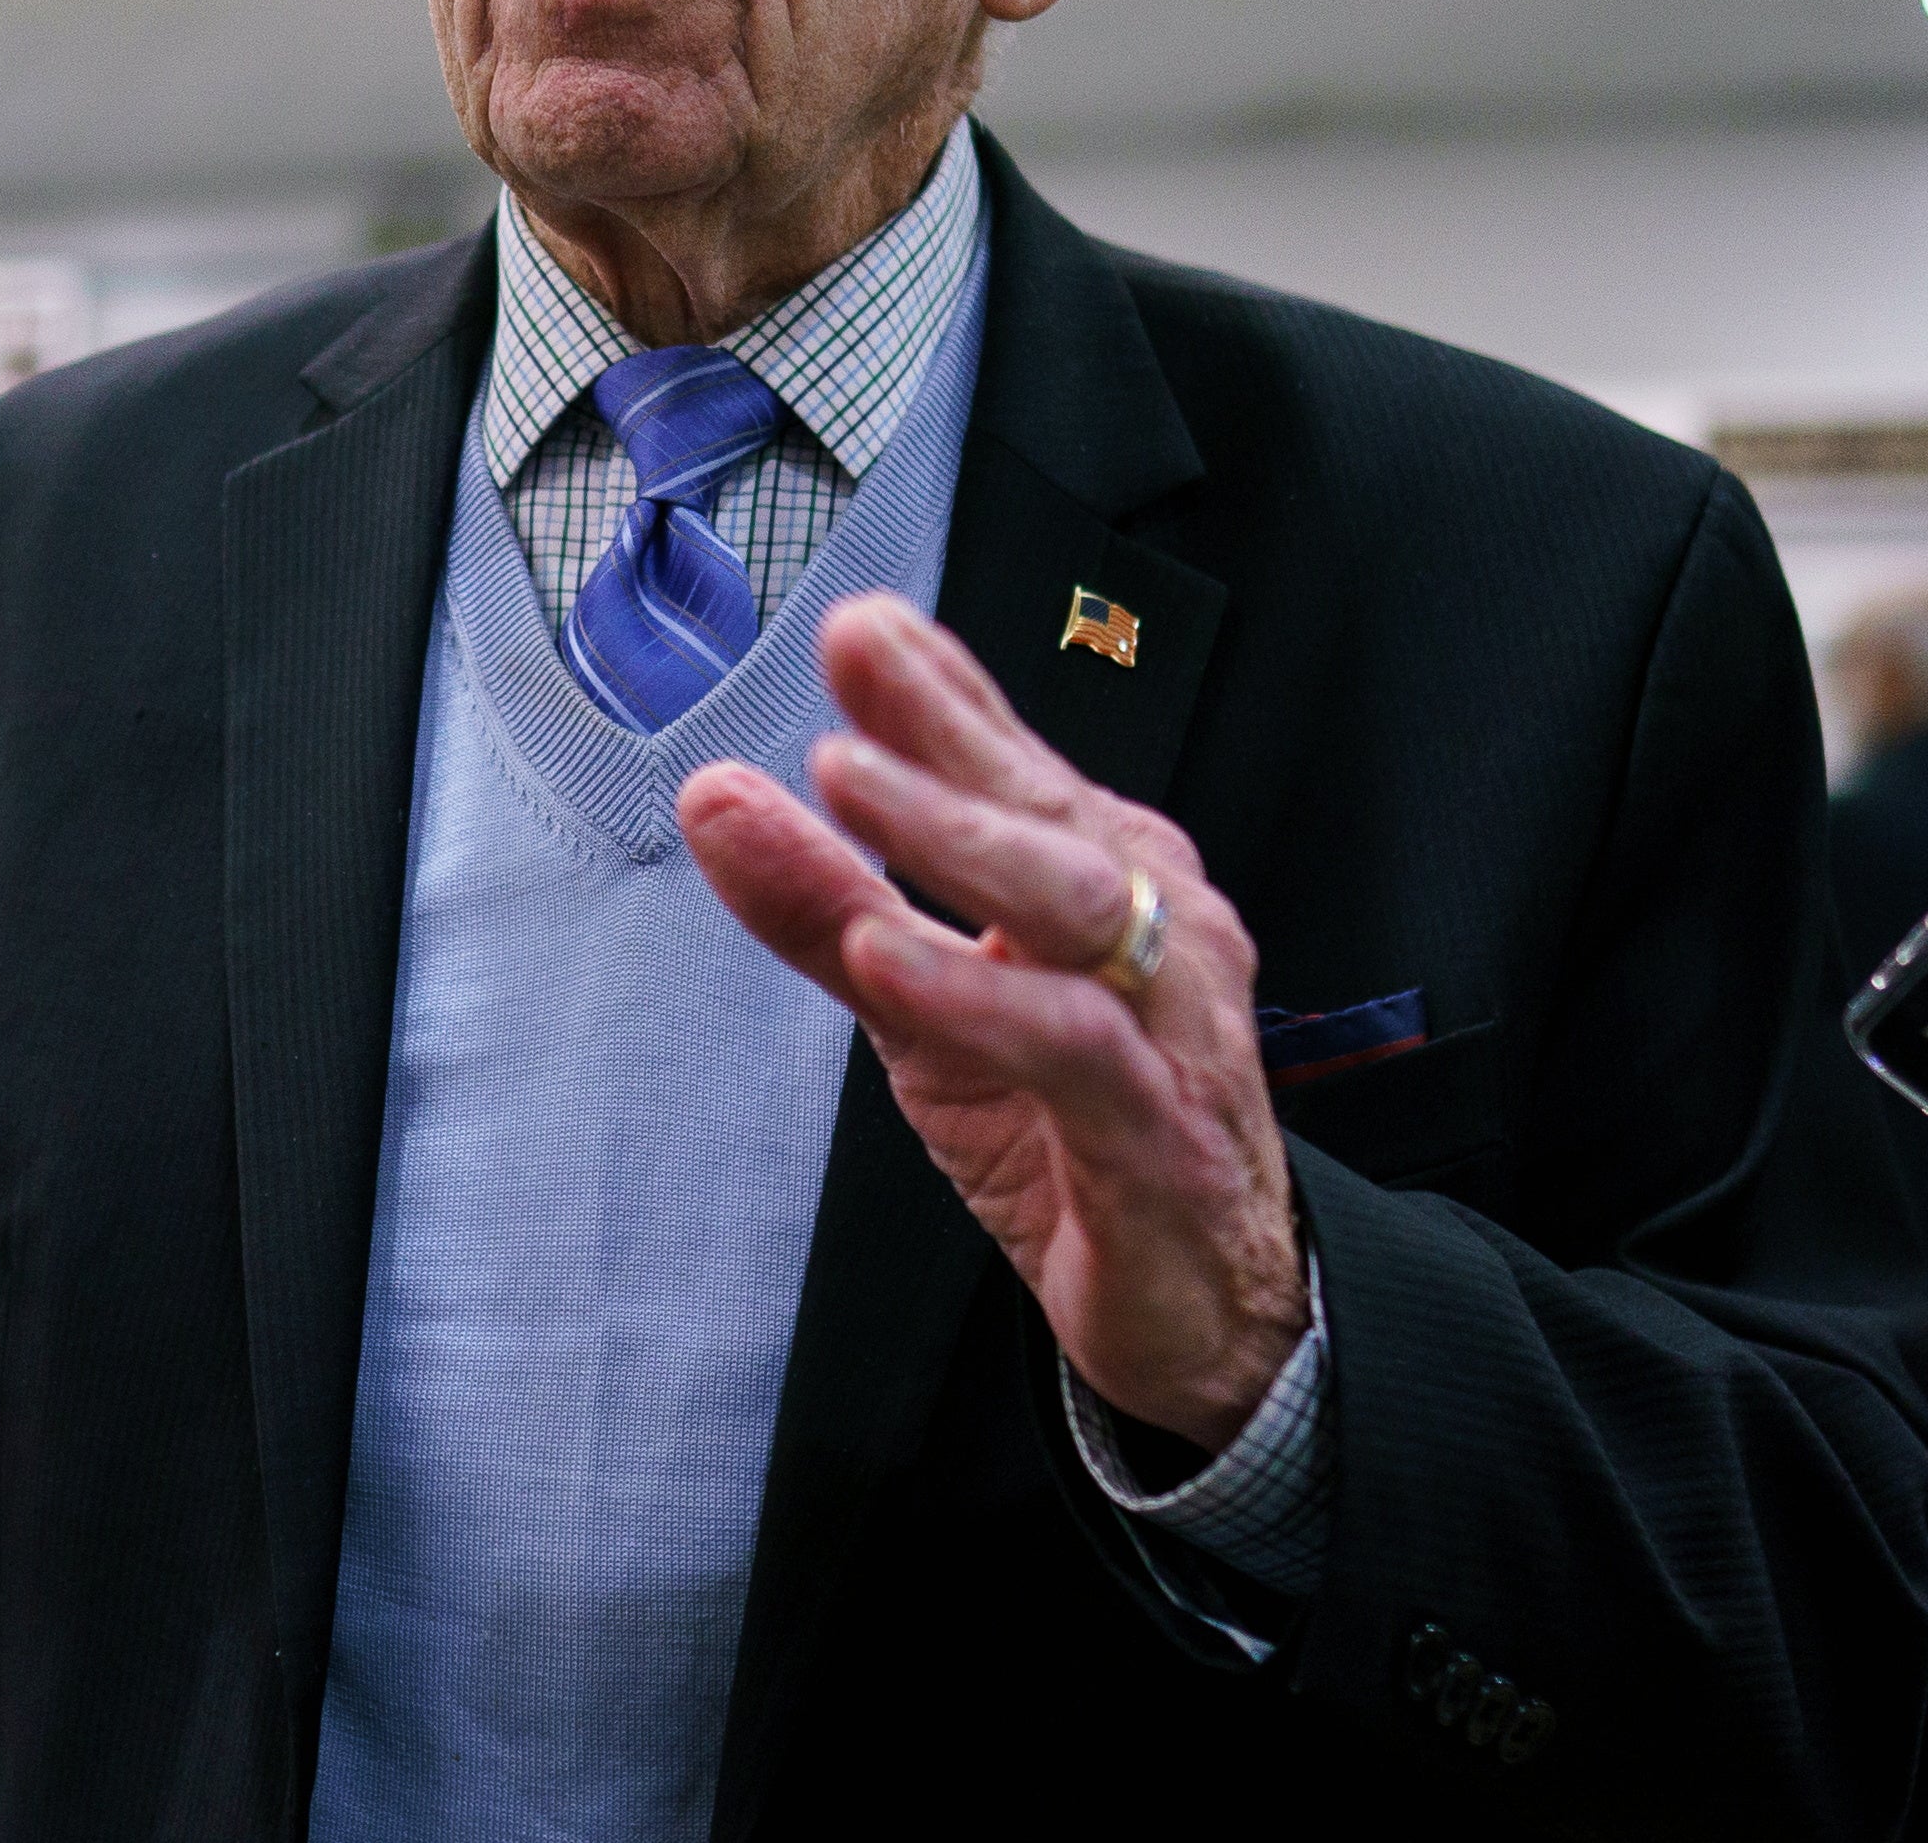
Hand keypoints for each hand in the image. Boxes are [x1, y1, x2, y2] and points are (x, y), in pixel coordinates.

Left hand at [679, 593, 1304, 1451]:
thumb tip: (716, 797)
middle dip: (945, 724)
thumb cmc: (1076, 1131)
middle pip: (1043, 806)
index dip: (940, 682)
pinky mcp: (1157, 1134)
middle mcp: (1150, 929)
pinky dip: (977, 996)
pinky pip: (1072, 1048)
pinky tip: (890, 956)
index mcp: (1104, 879)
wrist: (1211, 1310)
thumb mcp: (924, 1013)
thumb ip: (825, 906)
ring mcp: (1165, 1026)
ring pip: (1067, 905)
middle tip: (854, 652)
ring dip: (953, 835)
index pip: (1014, 758)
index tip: (857, 617)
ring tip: (843, 778)